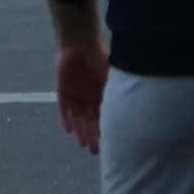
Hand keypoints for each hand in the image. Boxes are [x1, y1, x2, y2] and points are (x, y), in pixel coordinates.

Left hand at [53, 31, 107, 147]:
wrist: (80, 42)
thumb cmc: (99, 57)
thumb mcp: (112, 77)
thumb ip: (116, 91)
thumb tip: (130, 108)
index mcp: (102, 95)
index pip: (103, 117)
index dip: (105, 131)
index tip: (109, 145)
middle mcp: (89, 97)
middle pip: (90, 121)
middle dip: (93, 136)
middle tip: (95, 150)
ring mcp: (76, 94)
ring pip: (77, 118)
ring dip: (80, 131)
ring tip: (83, 144)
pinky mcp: (63, 90)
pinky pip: (63, 107)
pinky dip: (65, 118)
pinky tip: (68, 129)